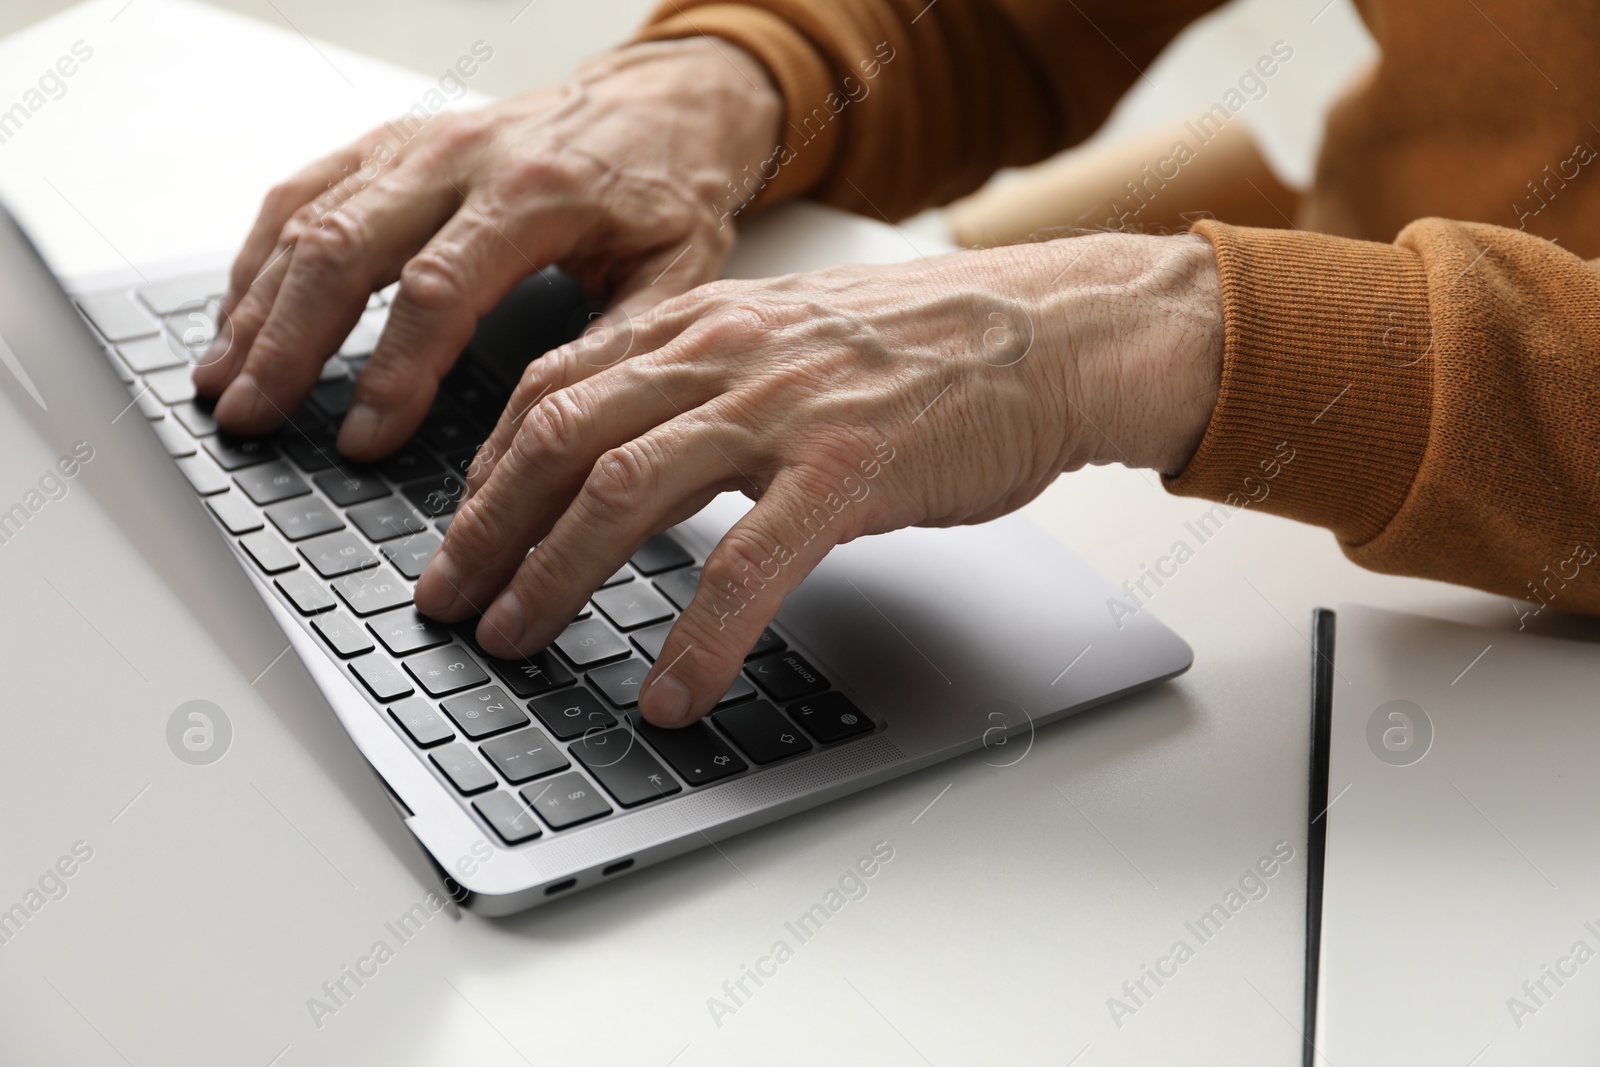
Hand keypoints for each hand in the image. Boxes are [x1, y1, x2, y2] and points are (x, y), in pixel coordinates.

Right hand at [192, 38, 780, 459]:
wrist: (663, 102)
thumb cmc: (669, 191)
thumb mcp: (679, 273)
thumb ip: (620, 344)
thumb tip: (554, 429)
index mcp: (538, 195)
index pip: (439, 290)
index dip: (393, 372)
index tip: (364, 440)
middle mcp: (463, 160)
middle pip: (346, 250)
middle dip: (290, 344)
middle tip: (254, 418)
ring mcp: (418, 145)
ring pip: (309, 218)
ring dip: (256, 304)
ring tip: (224, 381)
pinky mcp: (392, 143)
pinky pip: (304, 189)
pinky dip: (259, 253)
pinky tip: (237, 314)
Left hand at [412, 232, 1224, 725]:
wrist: (1051, 334)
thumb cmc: (929, 349)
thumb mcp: (791, 339)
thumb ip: (705, 382)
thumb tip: (628, 457)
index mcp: (704, 321)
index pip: (552, 386)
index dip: (486, 469)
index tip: (456, 534)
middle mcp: (725, 353)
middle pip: (560, 437)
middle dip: (487, 529)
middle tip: (452, 604)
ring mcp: (783, 410)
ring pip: (624, 492)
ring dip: (554, 576)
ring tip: (519, 642)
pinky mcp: (848, 471)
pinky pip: (746, 567)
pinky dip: (695, 638)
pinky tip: (671, 692)